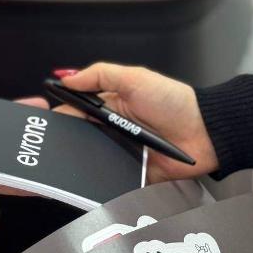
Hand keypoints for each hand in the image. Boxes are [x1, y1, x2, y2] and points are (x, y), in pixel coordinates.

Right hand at [54, 63, 218, 182]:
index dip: (61, 114)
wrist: (205, 133)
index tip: (48, 120)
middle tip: (56, 144)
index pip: (76, 110)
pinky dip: (102, 179)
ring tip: (74, 161)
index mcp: (110, 105)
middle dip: (68, 140)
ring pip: (91, 159)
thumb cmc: (175, 103)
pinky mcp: (130, 173)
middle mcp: (112, 129)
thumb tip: (67, 77)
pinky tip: (95, 177)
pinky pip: (110, 178)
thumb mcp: (135, 78)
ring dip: (84, 159)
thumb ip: (99, 74)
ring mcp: (120, 152)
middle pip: (79, 137)